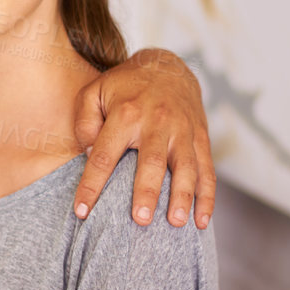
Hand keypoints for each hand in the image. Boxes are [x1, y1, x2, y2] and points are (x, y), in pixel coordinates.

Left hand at [72, 49, 214, 227]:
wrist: (168, 67)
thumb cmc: (123, 88)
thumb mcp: (93, 92)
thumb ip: (84, 122)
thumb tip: (87, 153)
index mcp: (126, 114)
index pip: (104, 155)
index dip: (92, 185)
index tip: (81, 212)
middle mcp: (157, 122)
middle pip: (152, 162)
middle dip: (147, 192)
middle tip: (141, 220)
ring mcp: (183, 130)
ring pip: (186, 167)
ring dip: (183, 196)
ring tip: (176, 223)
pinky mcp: (201, 138)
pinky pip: (207, 170)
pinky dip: (207, 197)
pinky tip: (202, 221)